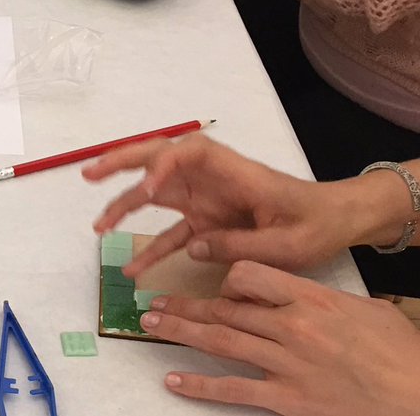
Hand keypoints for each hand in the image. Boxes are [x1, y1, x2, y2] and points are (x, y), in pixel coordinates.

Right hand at [83, 134, 355, 276]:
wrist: (332, 223)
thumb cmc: (313, 223)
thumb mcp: (284, 243)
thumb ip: (238, 245)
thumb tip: (193, 249)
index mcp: (229, 169)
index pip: (185, 152)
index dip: (161, 165)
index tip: (147, 189)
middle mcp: (208, 178)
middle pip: (156, 159)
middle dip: (121, 163)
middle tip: (89, 174)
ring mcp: (202, 199)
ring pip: (153, 195)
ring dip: (124, 206)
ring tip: (98, 228)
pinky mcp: (203, 222)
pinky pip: (170, 233)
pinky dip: (151, 250)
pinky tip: (133, 268)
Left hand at [139, 261, 419, 415]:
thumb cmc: (401, 353)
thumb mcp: (364, 308)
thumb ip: (319, 297)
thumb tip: (290, 292)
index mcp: (311, 298)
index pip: (248, 274)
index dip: (226, 278)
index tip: (217, 286)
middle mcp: (293, 327)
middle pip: (224, 309)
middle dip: (184, 305)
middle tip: (152, 301)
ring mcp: (288, 365)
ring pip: (221, 342)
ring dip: (180, 332)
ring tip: (150, 324)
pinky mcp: (289, 401)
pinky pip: (235, 389)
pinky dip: (200, 385)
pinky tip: (174, 380)